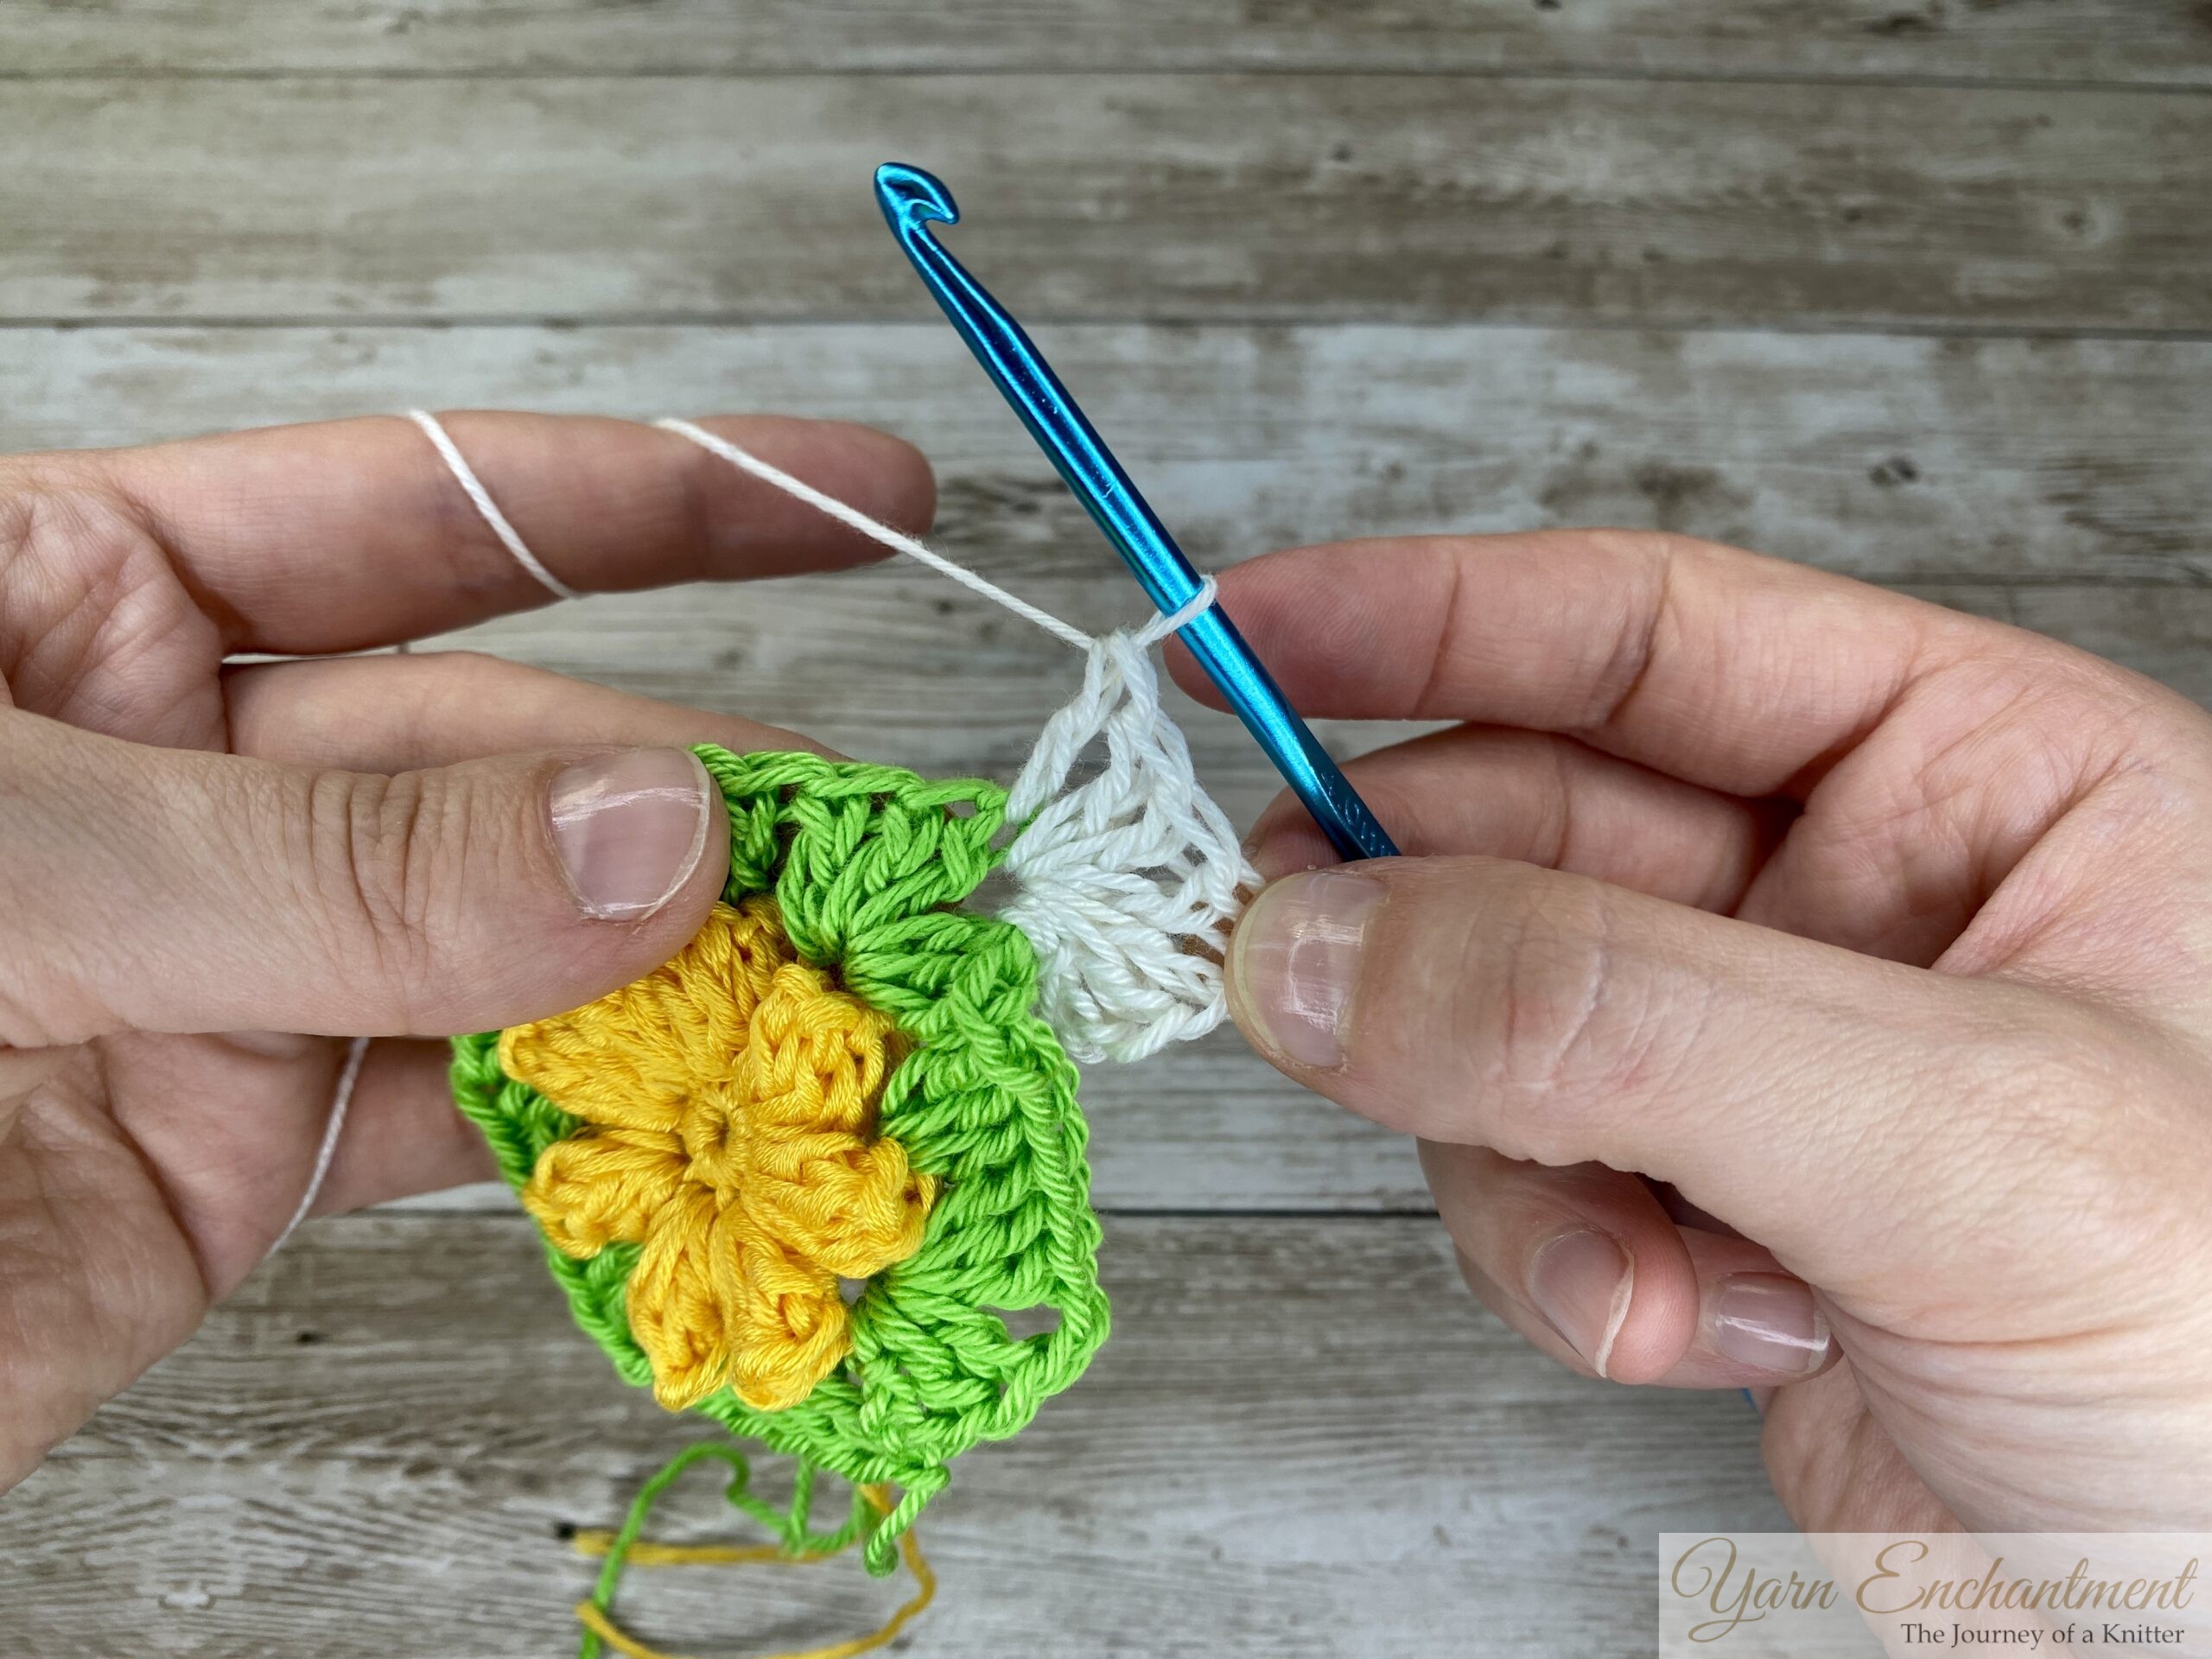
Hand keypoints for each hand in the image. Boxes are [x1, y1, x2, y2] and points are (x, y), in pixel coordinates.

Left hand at [0, 411, 930, 1487]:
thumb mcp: (2, 863)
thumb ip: (333, 862)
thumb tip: (661, 829)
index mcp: (75, 597)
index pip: (425, 506)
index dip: (669, 495)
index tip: (862, 499)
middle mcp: (176, 770)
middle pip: (507, 745)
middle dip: (707, 788)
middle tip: (900, 847)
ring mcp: (222, 968)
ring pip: (515, 941)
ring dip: (687, 971)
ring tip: (860, 984)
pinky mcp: (235, 1156)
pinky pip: (468, 1115)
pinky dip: (600, 1123)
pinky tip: (715, 1110)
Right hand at [1174, 530, 2211, 1533]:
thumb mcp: (1951, 1137)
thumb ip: (1614, 1014)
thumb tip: (1313, 938)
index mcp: (1986, 776)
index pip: (1652, 633)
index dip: (1427, 617)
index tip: (1236, 632)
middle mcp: (1867, 900)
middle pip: (1533, 830)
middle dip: (1416, 918)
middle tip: (1278, 953)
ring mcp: (1776, 1063)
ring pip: (1496, 1026)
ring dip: (1514, 1148)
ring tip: (1634, 1251)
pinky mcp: (1716, 1212)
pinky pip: (1532, 1184)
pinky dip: (1571, 1268)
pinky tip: (1705, 1331)